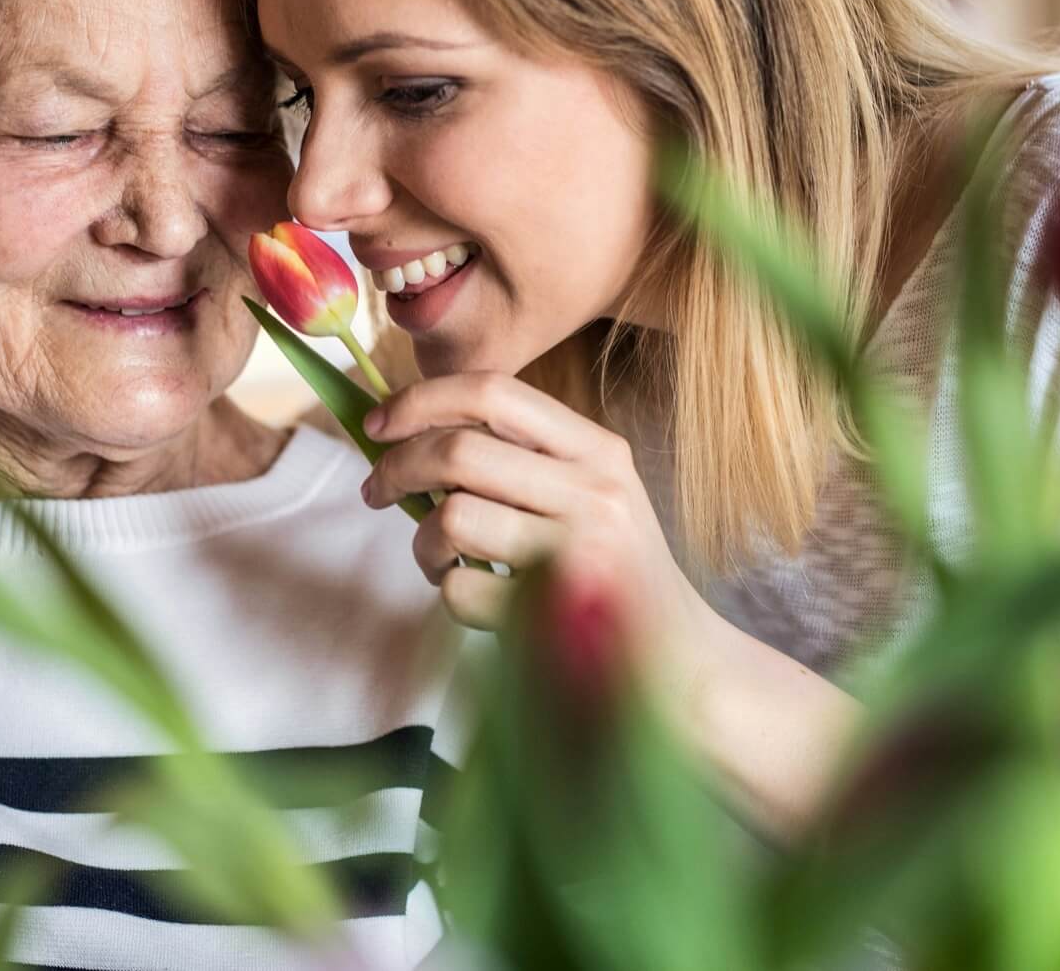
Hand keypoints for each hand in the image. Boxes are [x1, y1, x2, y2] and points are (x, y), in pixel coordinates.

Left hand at [363, 371, 863, 833]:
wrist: (681, 667)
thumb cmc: (615, 579)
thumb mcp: (592, 497)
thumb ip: (522, 459)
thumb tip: (406, 432)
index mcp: (600, 452)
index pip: (495, 393)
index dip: (421, 400)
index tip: (379, 425)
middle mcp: (596, 492)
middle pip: (459, 451)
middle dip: (397, 469)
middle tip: (378, 491)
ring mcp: (579, 554)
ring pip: (451, 518)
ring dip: (423, 543)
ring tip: (442, 560)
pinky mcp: (556, 616)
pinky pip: (458, 589)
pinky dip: (449, 596)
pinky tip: (479, 603)